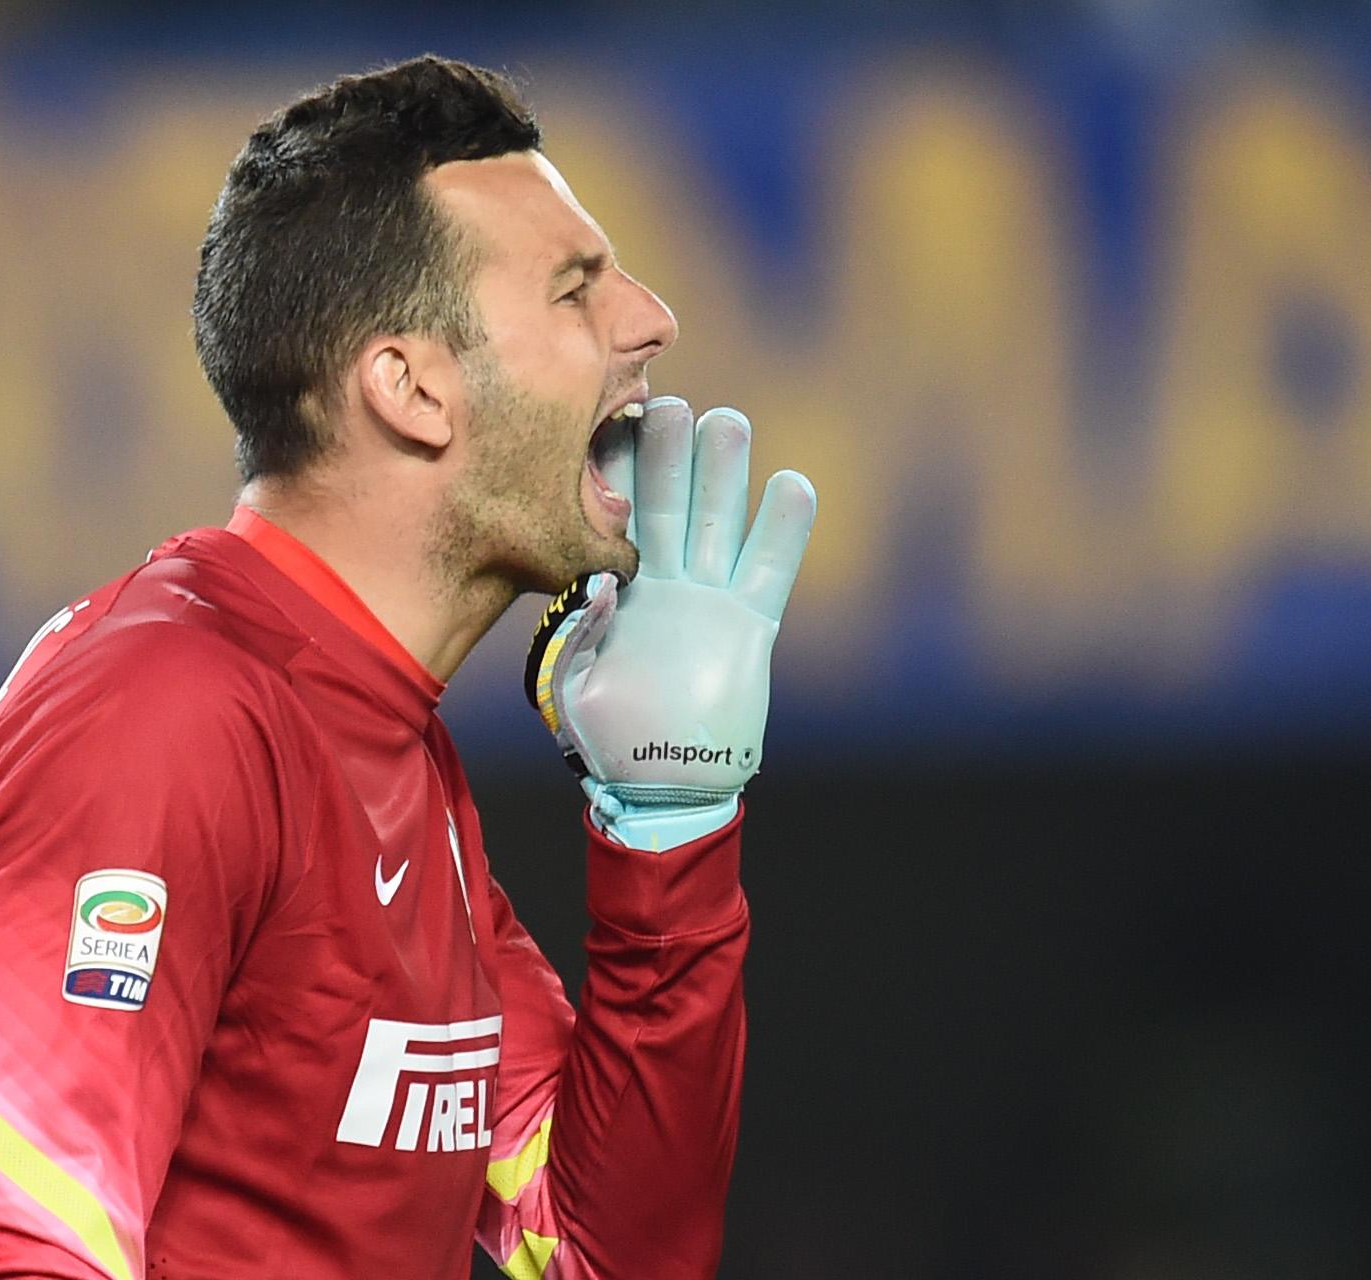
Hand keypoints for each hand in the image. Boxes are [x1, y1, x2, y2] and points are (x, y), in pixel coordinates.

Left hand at [524, 396, 817, 851]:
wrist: (661, 785)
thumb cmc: (608, 738)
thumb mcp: (577, 684)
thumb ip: (584, 632)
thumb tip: (597, 584)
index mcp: (616, 589)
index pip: (613, 519)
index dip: (613, 475)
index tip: (607, 422)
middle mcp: (664, 585)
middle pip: (669, 506)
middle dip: (669, 456)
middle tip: (669, 402)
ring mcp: (708, 601)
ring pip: (718, 524)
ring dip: (724, 475)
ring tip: (727, 421)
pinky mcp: (749, 627)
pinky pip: (768, 570)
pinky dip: (782, 531)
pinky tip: (792, 484)